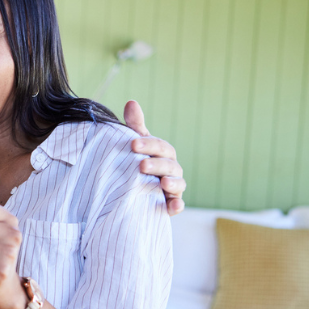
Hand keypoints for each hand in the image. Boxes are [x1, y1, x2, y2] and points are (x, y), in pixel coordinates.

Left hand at [123, 100, 186, 214]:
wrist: (133, 190)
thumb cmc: (136, 161)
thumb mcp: (135, 144)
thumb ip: (135, 126)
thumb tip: (132, 102)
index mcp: (162, 153)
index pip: (159, 146)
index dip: (148, 144)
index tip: (133, 144)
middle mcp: (171, 169)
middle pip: (168, 164)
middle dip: (156, 164)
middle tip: (141, 165)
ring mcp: (172, 187)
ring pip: (177, 184)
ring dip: (172, 183)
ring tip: (163, 183)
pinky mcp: (170, 204)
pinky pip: (177, 205)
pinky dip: (177, 205)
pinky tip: (173, 206)